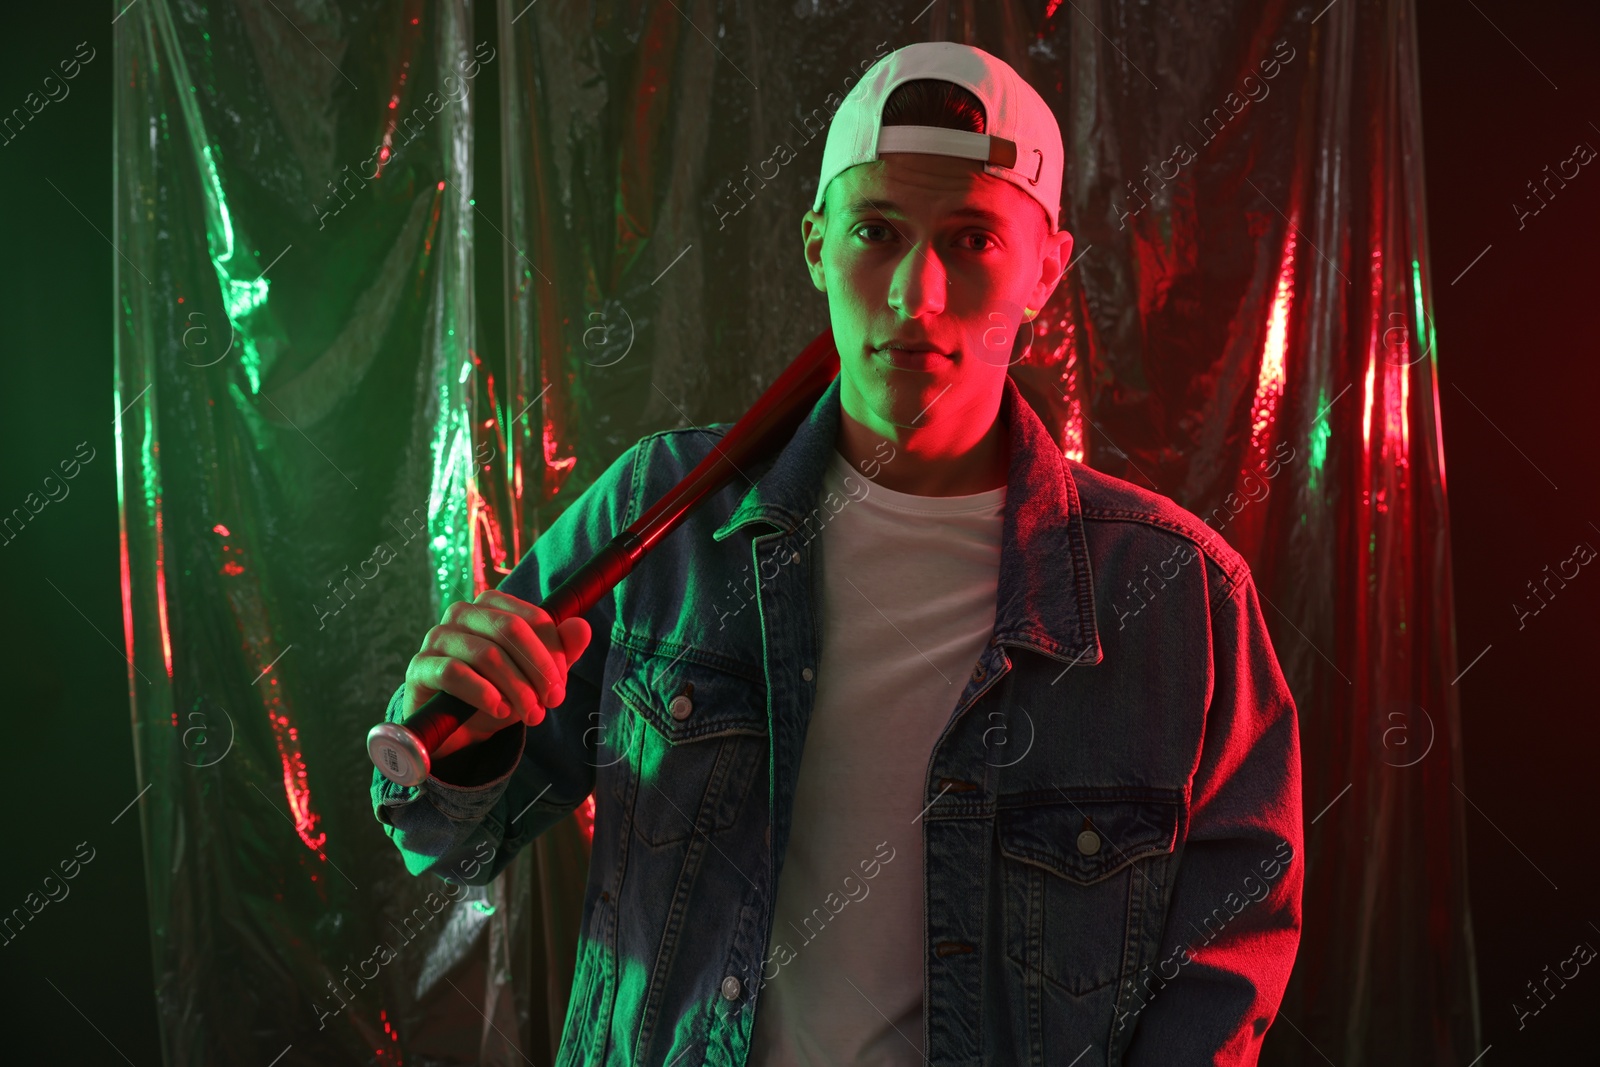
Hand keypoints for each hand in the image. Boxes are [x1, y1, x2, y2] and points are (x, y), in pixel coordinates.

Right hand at [400, 589, 591, 758]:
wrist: (457, 728)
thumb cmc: (498, 692)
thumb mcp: (534, 676)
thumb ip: (560, 652)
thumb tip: (582, 627)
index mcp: (493, 605)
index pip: (533, 618)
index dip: (553, 653)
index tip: (560, 686)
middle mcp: (463, 613)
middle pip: (511, 630)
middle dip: (538, 670)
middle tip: (551, 701)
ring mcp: (438, 637)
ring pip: (487, 654)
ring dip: (516, 688)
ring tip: (530, 714)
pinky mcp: (420, 666)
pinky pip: (454, 673)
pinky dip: (484, 694)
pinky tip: (500, 712)